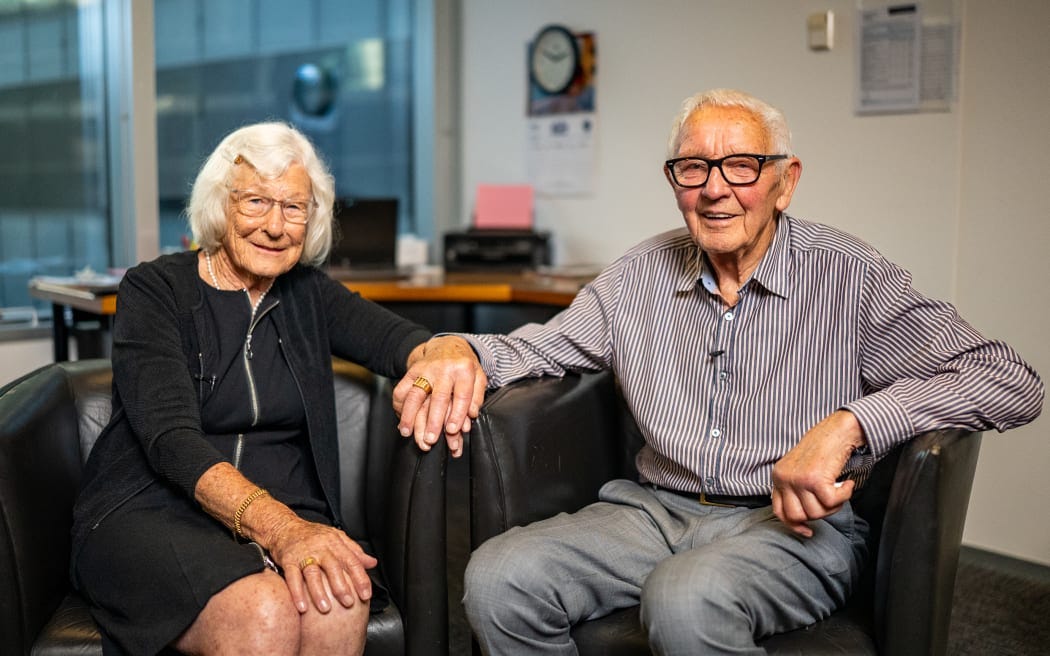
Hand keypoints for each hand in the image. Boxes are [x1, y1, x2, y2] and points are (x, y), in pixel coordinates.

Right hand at [269, 517, 377, 613]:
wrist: (284, 527)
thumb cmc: (312, 535)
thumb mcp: (336, 537)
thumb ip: (354, 551)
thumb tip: (372, 563)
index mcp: (335, 543)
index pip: (352, 561)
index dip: (360, 578)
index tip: (366, 594)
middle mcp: (320, 548)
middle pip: (333, 567)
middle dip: (342, 587)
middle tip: (349, 603)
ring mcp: (304, 554)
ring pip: (313, 573)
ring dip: (319, 592)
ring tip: (326, 608)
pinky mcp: (288, 560)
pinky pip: (292, 577)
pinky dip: (297, 593)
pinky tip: (302, 607)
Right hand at [393, 335, 486, 457]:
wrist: (447, 346)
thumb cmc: (463, 366)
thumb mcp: (479, 376)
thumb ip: (477, 397)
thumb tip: (472, 414)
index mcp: (463, 369)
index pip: (461, 395)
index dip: (457, 414)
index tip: (452, 430)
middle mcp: (443, 369)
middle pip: (438, 397)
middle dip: (433, 420)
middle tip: (430, 439)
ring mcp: (425, 370)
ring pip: (415, 394)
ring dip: (409, 415)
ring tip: (407, 432)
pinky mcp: (411, 372)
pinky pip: (401, 389)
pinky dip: (398, 406)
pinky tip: (400, 419)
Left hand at [771, 410, 865, 537]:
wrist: (836, 431)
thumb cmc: (822, 451)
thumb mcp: (799, 471)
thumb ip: (795, 492)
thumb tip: (800, 523)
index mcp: (778, 477)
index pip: (779, 511)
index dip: (794, 525)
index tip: (808, 530)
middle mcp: (784, 478)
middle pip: (799, 516)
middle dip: (818, 515)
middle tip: (831, 502)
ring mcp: (798, 479)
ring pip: (816, 512)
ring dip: (833, 505)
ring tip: (839, 489)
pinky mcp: (815, 479)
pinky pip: (832, 502)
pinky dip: (844, 496)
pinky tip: (847, 484)